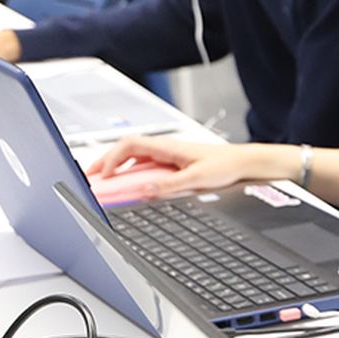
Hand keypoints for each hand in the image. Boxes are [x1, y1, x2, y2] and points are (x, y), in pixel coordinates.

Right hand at [85, 136, 295, 197]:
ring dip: (119, 168)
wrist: (247, 163)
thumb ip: (169, 186)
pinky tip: (130, 186)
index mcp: (168, 148)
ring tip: (105, 183)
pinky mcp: (175, 165)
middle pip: (127, 150)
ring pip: (136, 159)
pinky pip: (148, 167)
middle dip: (106, 162)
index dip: (110, 158)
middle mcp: (166, 149)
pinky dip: (133, 174)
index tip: (99, 174)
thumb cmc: (227, 165)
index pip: (129, 146)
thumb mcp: (197, 179)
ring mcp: (170, 156)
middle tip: (91, 178)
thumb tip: (145, 192)